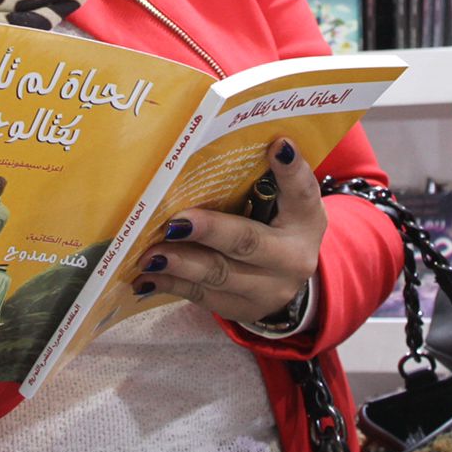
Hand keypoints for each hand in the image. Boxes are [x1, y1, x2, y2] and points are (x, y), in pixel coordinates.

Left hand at [131, 137, 325, 324]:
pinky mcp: (239, 309)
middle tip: (176, 221)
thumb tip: (234, 141)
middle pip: (248, 243)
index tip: (278, 145)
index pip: (302, 192)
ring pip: (218, 275)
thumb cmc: (276, 225)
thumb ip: (269, 177)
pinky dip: (170, 283)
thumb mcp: (285, 202)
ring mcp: (266, 291)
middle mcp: (292, 259)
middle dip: (210, 231)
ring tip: (149, 252)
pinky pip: (200, 296)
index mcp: (306, 220)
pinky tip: (145, 274)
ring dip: (180, 262)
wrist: (285, 279)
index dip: (291, 171)